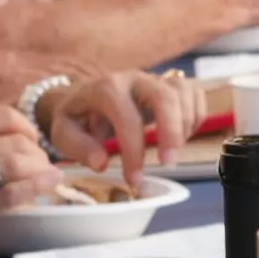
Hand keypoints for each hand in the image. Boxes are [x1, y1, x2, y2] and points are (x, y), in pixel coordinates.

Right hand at [0, 110, 64, 257]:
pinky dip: (38, 186)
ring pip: (20, 162)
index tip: (31, 140)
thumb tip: (3, 136)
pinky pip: (14, 194)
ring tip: (48, 175)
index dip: (26, 127)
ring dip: (41, 168)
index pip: (3, 115)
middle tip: (41, 164)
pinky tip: (50, 183)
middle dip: (38, 151)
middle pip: (17, 139)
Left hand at [34, 69, 191, 184]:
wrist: (83, 96)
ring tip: (171, 151)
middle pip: (164, 95)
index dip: (133, 150)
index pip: (127, 117)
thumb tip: (101, 163)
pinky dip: (195, 116)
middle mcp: (133, 79)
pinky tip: (181, 137)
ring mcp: (154, 79)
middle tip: (168, 163)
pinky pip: (194, 94)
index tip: (133, 178)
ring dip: (185, 124)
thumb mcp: (63, 132)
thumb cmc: (76, 116)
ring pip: (183, 91)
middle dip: (171, 132)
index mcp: (105, 88)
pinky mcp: (168, 85)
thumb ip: (78, 147)